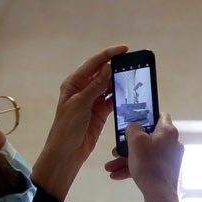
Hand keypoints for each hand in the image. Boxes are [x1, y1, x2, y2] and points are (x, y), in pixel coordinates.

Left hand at [32, 45, 126, 200]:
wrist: (67, 152)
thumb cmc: (67, 127)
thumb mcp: (80, 104)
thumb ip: (95, 86)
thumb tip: (108, 68)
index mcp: (74, 83)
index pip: (93, 63)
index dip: (109, 54)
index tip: (124, 49)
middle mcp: (84, 89)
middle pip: (103, 72)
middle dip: (116, 67)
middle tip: (133, 63)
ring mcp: (93, 100)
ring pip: (110, 86)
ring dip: (120, 82)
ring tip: (134, 78)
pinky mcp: (101, 112)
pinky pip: (114, 100)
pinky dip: (121, 97)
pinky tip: (130, 94)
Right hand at [105, 112, 183, 201]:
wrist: (159, 194)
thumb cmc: (148, 164)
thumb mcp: (136, 141)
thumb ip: (133, 128)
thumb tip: (135, 127)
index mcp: (168, 131)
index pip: (160, 115)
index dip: (147, 115)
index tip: (134, 120)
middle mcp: (172, 143)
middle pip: (147, 137)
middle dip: (128, 144)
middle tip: (116, 150)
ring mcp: (169, 157)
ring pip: (144, 153)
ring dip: (126, 159)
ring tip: (110, 167)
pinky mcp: (165, 170)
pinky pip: (147, 164)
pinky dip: (133, 168)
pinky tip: (116, 175)